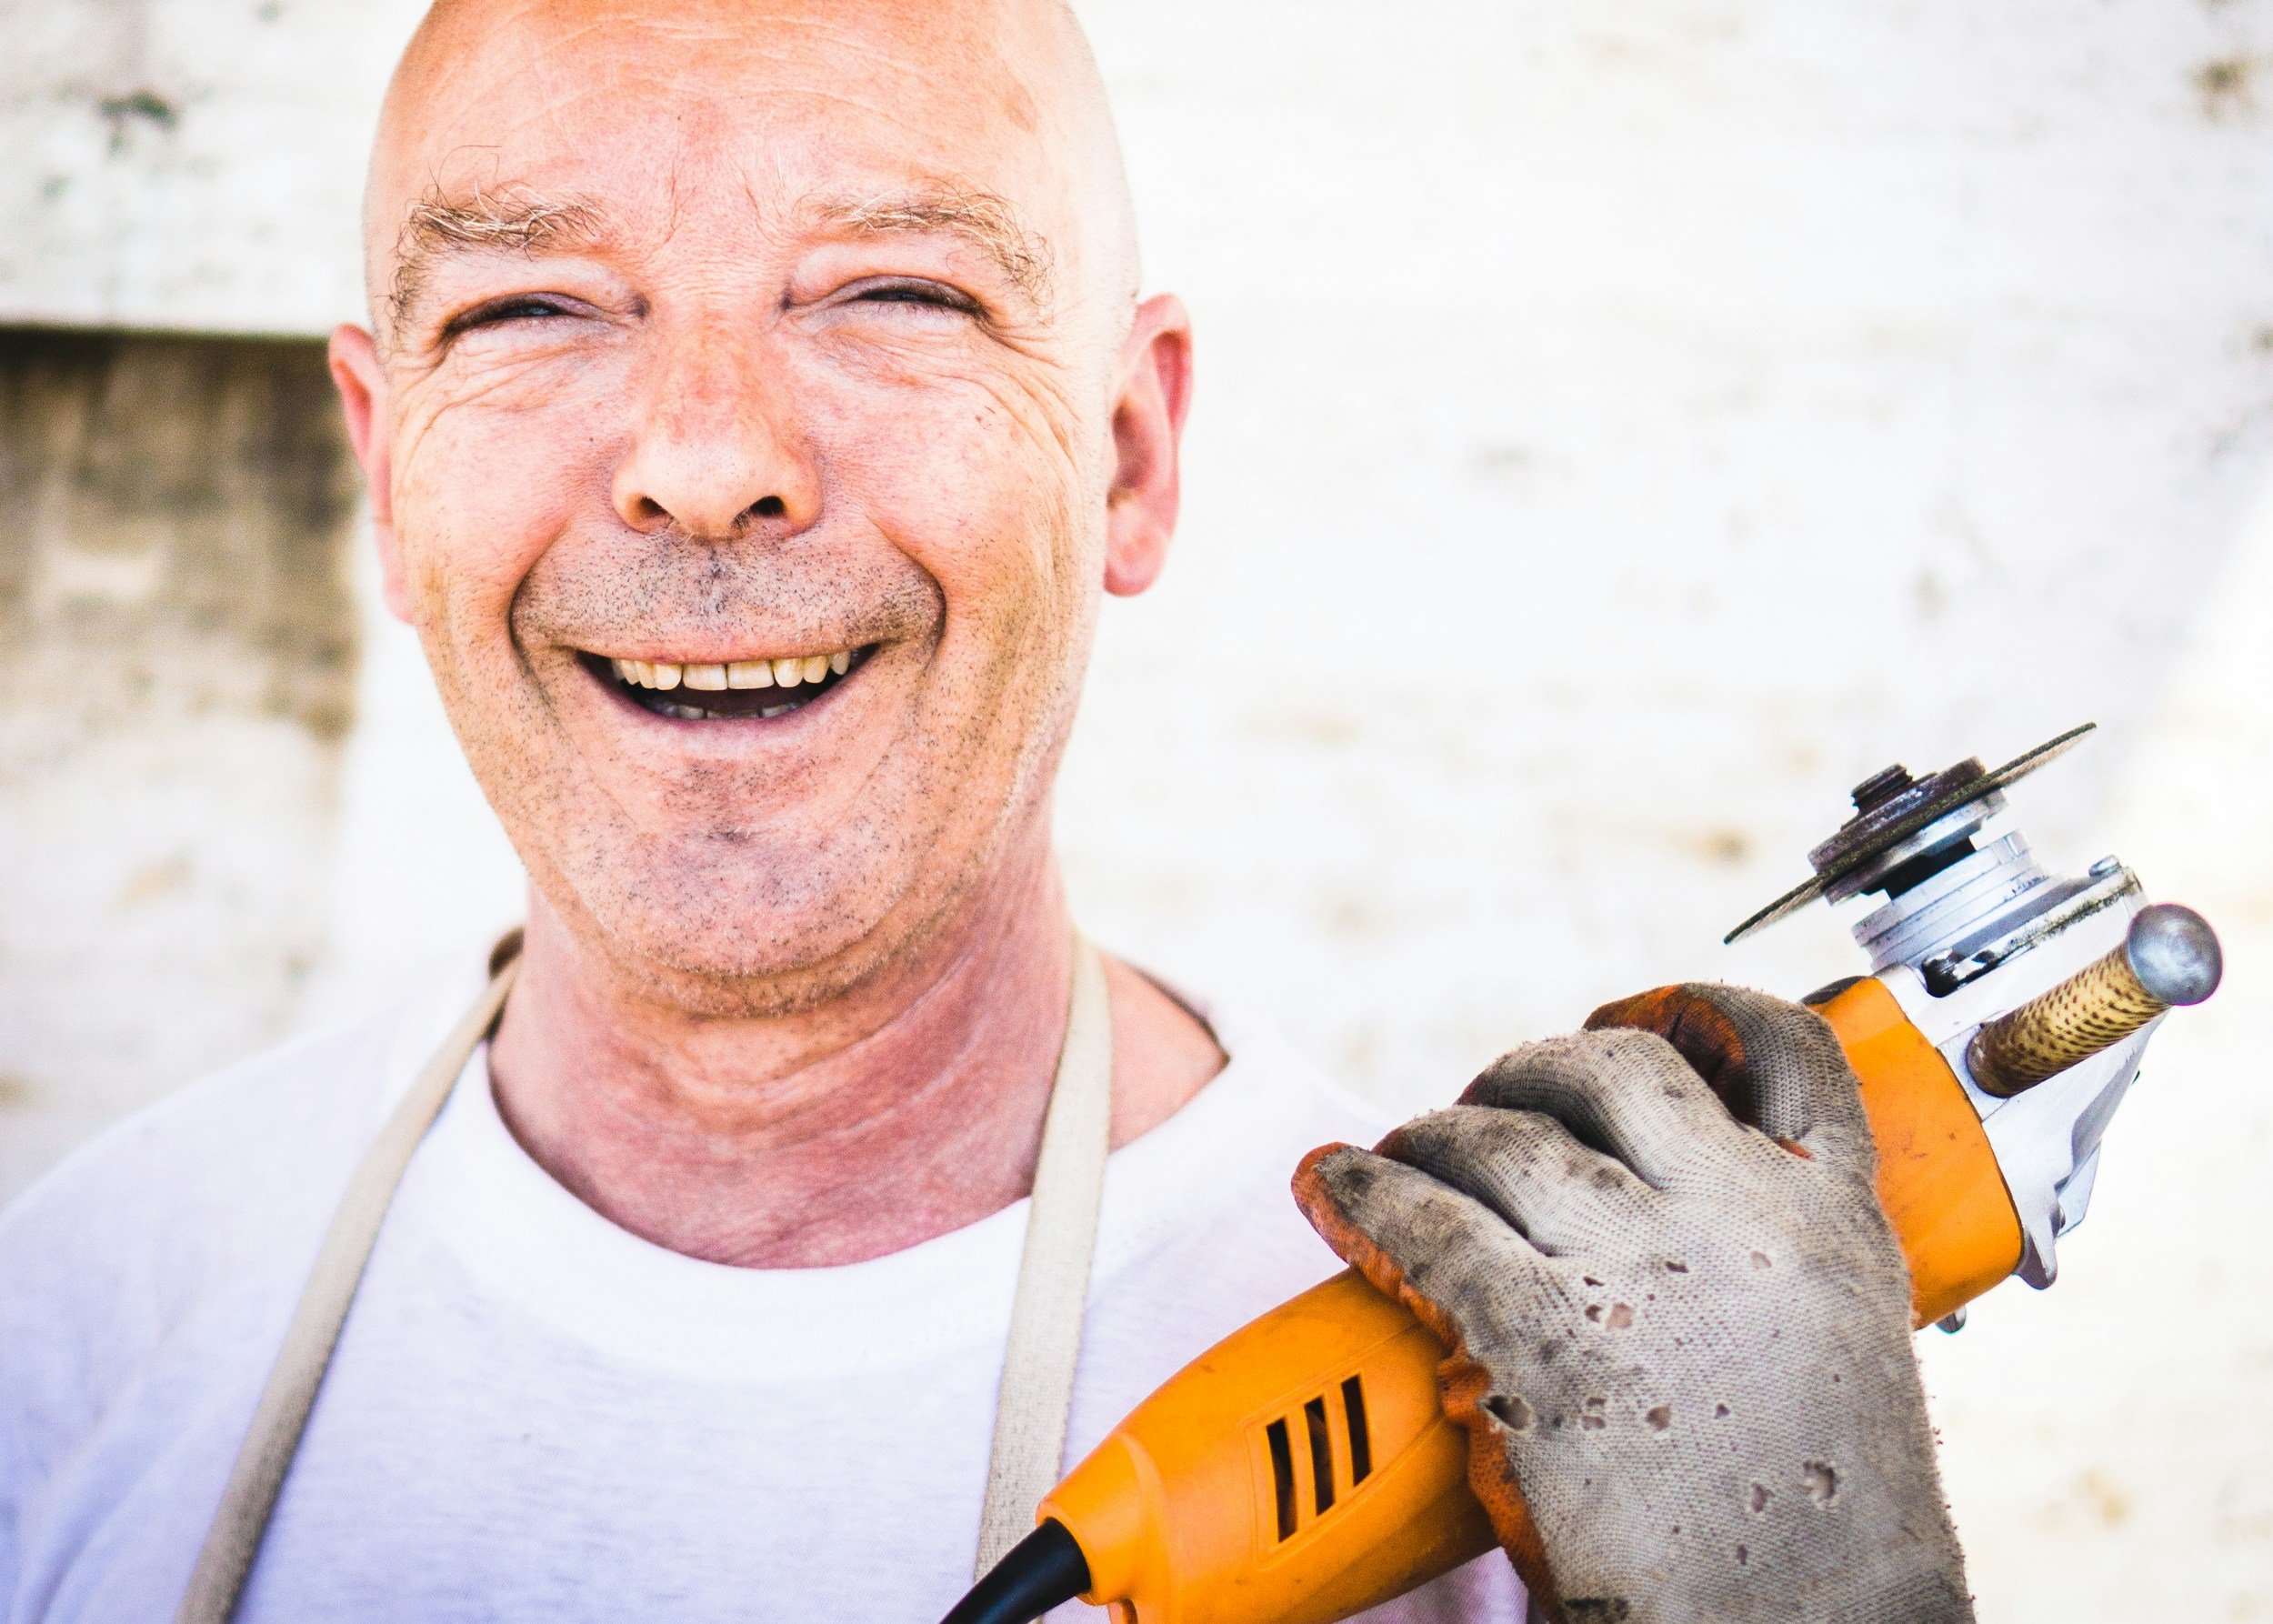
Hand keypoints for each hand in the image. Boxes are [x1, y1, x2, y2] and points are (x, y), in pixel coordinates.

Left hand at [1293, 984, 1971, 1623]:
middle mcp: (1742, 1219)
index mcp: (1836, 1220)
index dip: (1695, 1011)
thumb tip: (1651, 1212)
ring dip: (1433, 1138)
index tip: (1628, 1021)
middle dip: (1530, 1074)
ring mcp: (1641, 1272)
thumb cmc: (1818, 1531)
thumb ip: (1767, 1263)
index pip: (1785, 1048)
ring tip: (1400, 1165)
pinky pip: (1426, 1225)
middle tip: (1488, 1118)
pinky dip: (1361, 1196)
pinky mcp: (1543, 1341)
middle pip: (1610, 1069)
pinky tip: (1330, 1189)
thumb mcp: (1840, 1353)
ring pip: (1503, 1139)